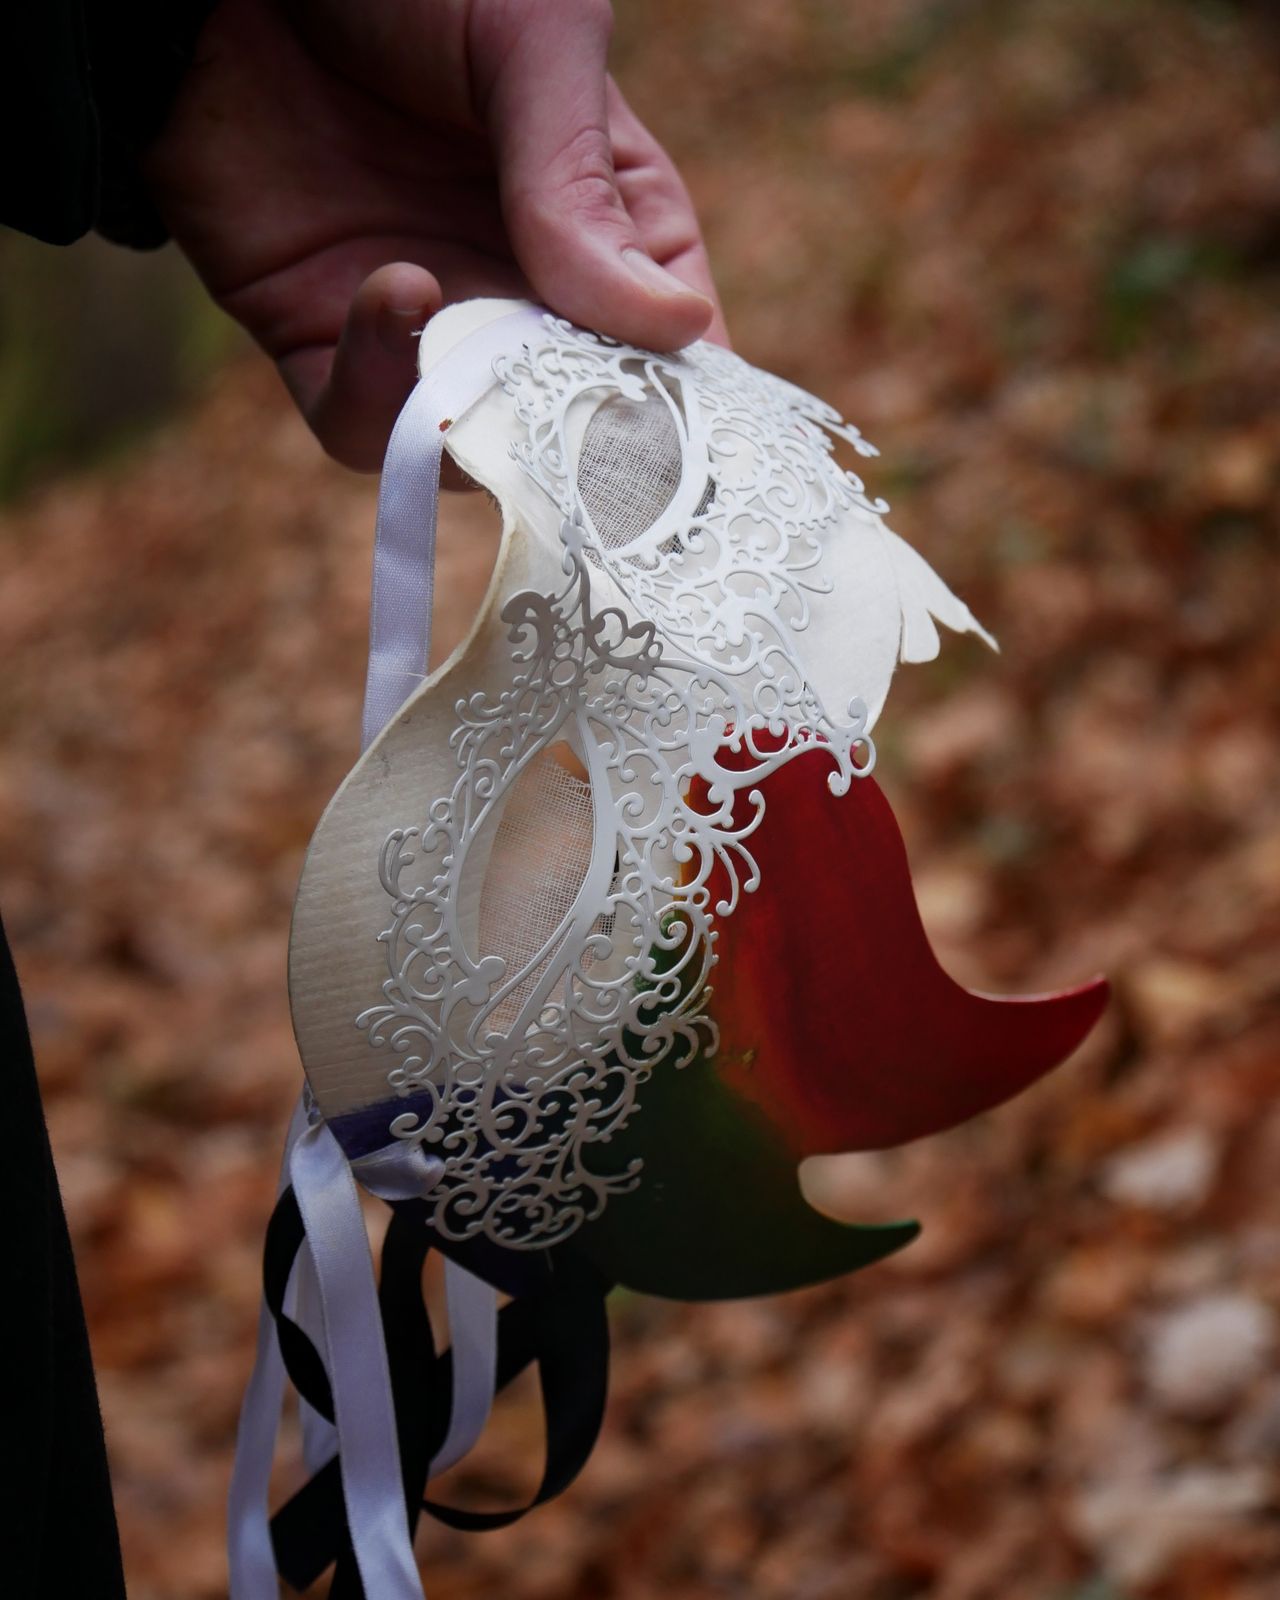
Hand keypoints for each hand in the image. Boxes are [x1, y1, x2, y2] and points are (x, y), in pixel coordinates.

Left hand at [146, 0, 723, 469]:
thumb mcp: (530, 44)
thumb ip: (585, 187)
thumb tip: (677, 327)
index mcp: (605, 217)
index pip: (673, 338)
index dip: (685, 390)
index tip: (691, 421)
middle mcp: (521, 286)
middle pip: (578, 416)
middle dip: (582, 431)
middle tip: (578, 410)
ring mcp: (426, 324)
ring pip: (476, 444)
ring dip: (479, 418)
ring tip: (473, 323)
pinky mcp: (324, 340)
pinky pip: (362, 425)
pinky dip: (380, 396)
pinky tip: (395, 290)